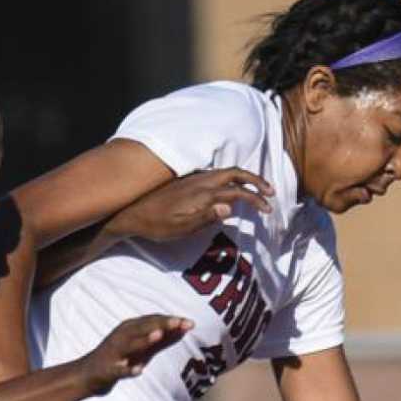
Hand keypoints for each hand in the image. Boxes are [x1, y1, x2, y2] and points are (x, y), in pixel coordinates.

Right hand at [82, 314, 193, 392]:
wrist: (89, 375)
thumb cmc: (121, 358)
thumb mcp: (143, 347)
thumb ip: (162, 339)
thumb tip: (184, 328)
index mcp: (130, 329)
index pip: (153, 320)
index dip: (171, 320)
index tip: (190, 322)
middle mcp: (122, 337)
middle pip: (143, 328)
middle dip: (162, 324)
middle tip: (180, 323)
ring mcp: (114, 353)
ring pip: (130, 345)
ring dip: (144, 340)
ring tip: (158, 335)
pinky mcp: (108, 370)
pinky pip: (119, 370)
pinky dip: (128, 369)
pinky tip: (138, 370)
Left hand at [107, 168, 273, 241]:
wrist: (130, 212)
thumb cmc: (155, 225)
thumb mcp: (181, 228)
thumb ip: (207, 216)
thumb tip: (231, 207)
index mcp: (202, 192)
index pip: (237, 191)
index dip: (255, 199)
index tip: (268, 210)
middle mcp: (199, 181)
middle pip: (235, 173)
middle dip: (255, 181)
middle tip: (270, 192)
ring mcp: (193, 179)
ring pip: (225, 172)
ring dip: (244, 179)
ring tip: (255, 190)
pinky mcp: (187, 181)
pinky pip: (216, 176)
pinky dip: (231, 180)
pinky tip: (230, 191)